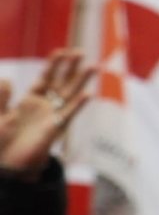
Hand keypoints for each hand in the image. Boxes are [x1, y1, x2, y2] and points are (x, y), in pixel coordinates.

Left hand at [0, 49, 88, 175]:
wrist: (7, 162)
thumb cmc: (0, 139)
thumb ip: (2, 97)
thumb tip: (7, 78)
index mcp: (30, 100)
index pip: (45, 78)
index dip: (53, 65)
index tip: (61, 51)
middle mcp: (44, 105)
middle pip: (61, 82)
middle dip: (71, 67)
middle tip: (81, 52)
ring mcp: (52, 116)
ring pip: (70, 94)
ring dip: (81, 80)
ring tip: (94, 66)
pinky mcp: (55, 128)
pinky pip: (69, 113)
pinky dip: (79, 104)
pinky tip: (88, 93)